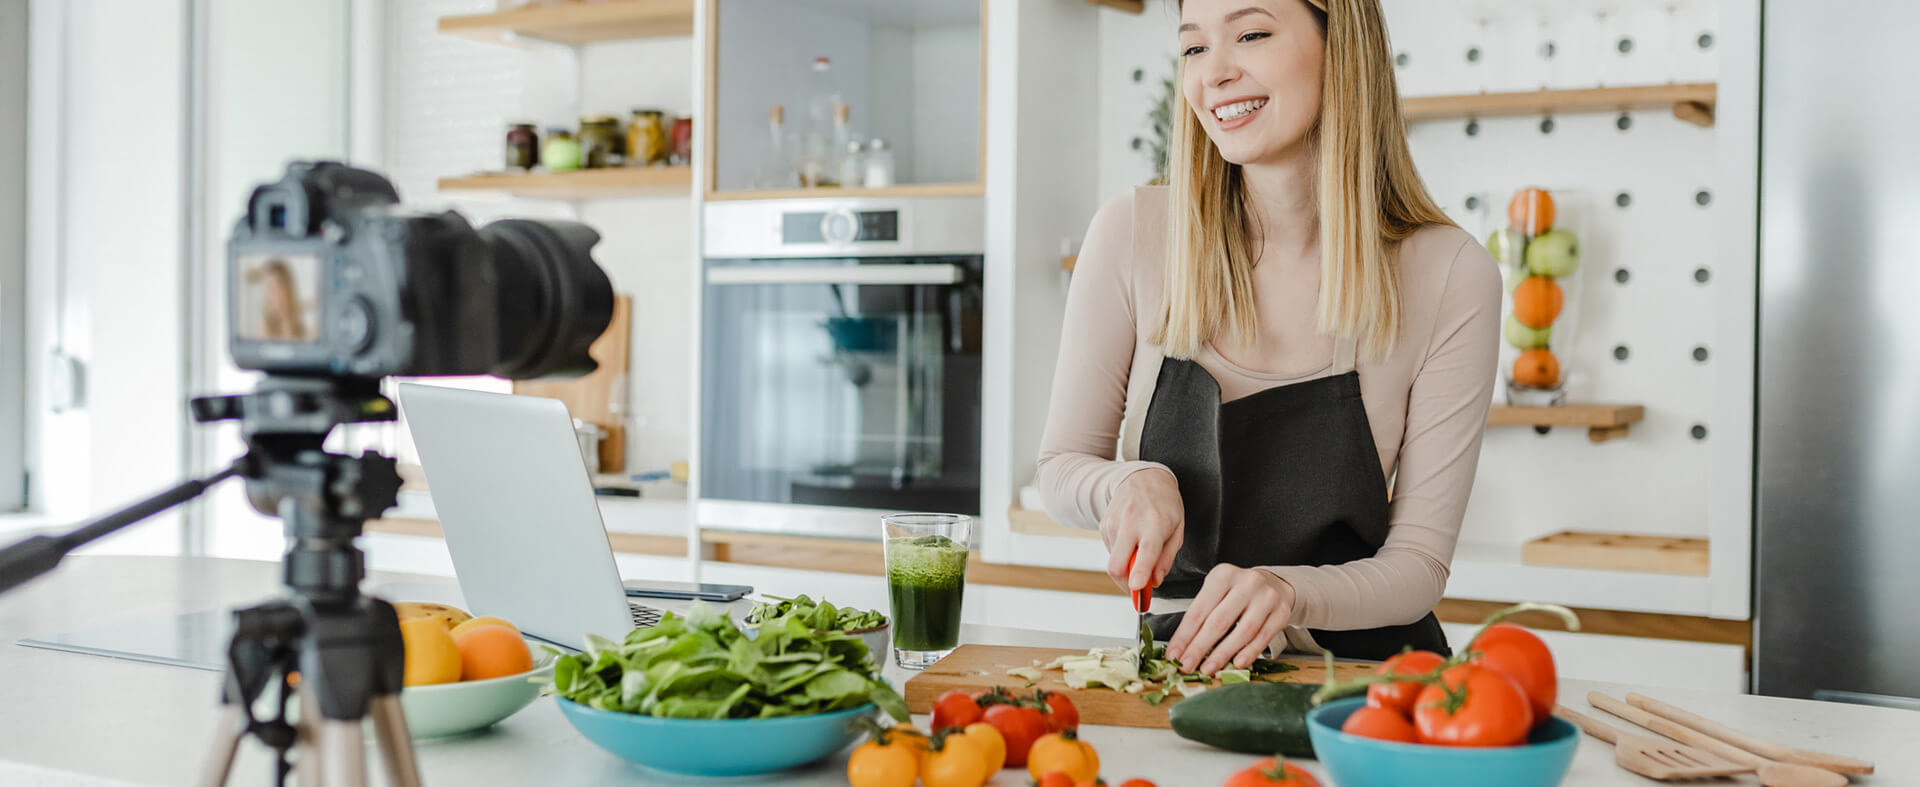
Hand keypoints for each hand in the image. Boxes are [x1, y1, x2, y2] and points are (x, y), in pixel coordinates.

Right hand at [1099, 467, 1183, 594]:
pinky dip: (1120, 556)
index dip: (1140, 572)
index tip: (1136, 587)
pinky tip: (1130, 543)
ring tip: (1139, 554)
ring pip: (1112, 561)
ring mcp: (1113, 524)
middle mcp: (1131, 523)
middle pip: (1116, 564)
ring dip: (1125, 568)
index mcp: (1155, 523)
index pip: (1146, 552)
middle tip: (1138, 588)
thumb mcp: (1177, 530)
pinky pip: (1110, 552)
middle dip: (1124, 584)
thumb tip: (1154, 582)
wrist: (1143, 478)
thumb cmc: (1164, 505)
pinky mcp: (1103, 526)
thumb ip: (1166, 558)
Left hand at [1165, 565, 1295, 673]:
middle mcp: (1246, 582)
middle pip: (1218, 621)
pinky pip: (1263, 637)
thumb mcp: (1216, 593)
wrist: (1273, 585)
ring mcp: (1267, 597)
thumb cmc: (1237, 593)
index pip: (1198, 611)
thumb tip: (1180, 649)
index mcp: (1223, 575)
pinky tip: (1236, 664)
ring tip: (1207, 669)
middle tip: (1186, 665)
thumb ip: (1200, 617)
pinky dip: (1249, 653)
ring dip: (1222, 654)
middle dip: (1199, 648)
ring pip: (1242, 631)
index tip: (1173, 656)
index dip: (1184, 636)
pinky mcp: (1282, 612)